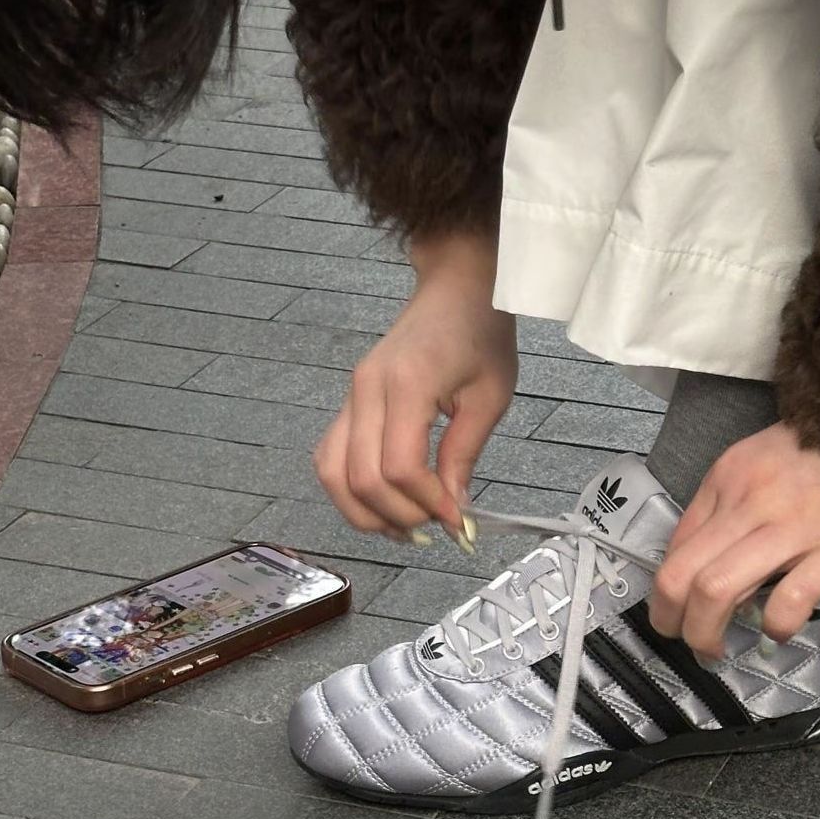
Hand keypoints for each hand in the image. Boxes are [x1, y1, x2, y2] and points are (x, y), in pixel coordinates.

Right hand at [314, 233, 517, 538]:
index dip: (426, 503)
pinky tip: (383, 504)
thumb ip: (464, 455)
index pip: (399, 467)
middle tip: (433, 527)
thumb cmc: (479, 335)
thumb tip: (452, 510)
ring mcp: (350, 396)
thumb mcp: (490, 397)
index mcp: (406, 384)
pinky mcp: (348, 404)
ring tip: (404, 527)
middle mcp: (367, 390)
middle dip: (398, 516)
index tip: (456, 520)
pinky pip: (330, 458)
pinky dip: (349, 491)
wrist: (455, 291)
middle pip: (360, 478)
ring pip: (332, 474)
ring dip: (365, 512)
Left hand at [648, 421, 819, 657]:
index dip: (664, 594)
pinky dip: (775, 626)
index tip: (673, 615)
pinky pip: (789, 601)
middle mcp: (751, 501)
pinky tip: (779, 631)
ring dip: (706, 633)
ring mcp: (793, 527)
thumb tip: (700, 565)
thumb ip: (727, 508)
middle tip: (686, 642)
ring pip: (717, 590)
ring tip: (719, 650)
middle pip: (683, 576)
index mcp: (728, 479)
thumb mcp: (760, 464)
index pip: (675, 548)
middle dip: (672, 621)